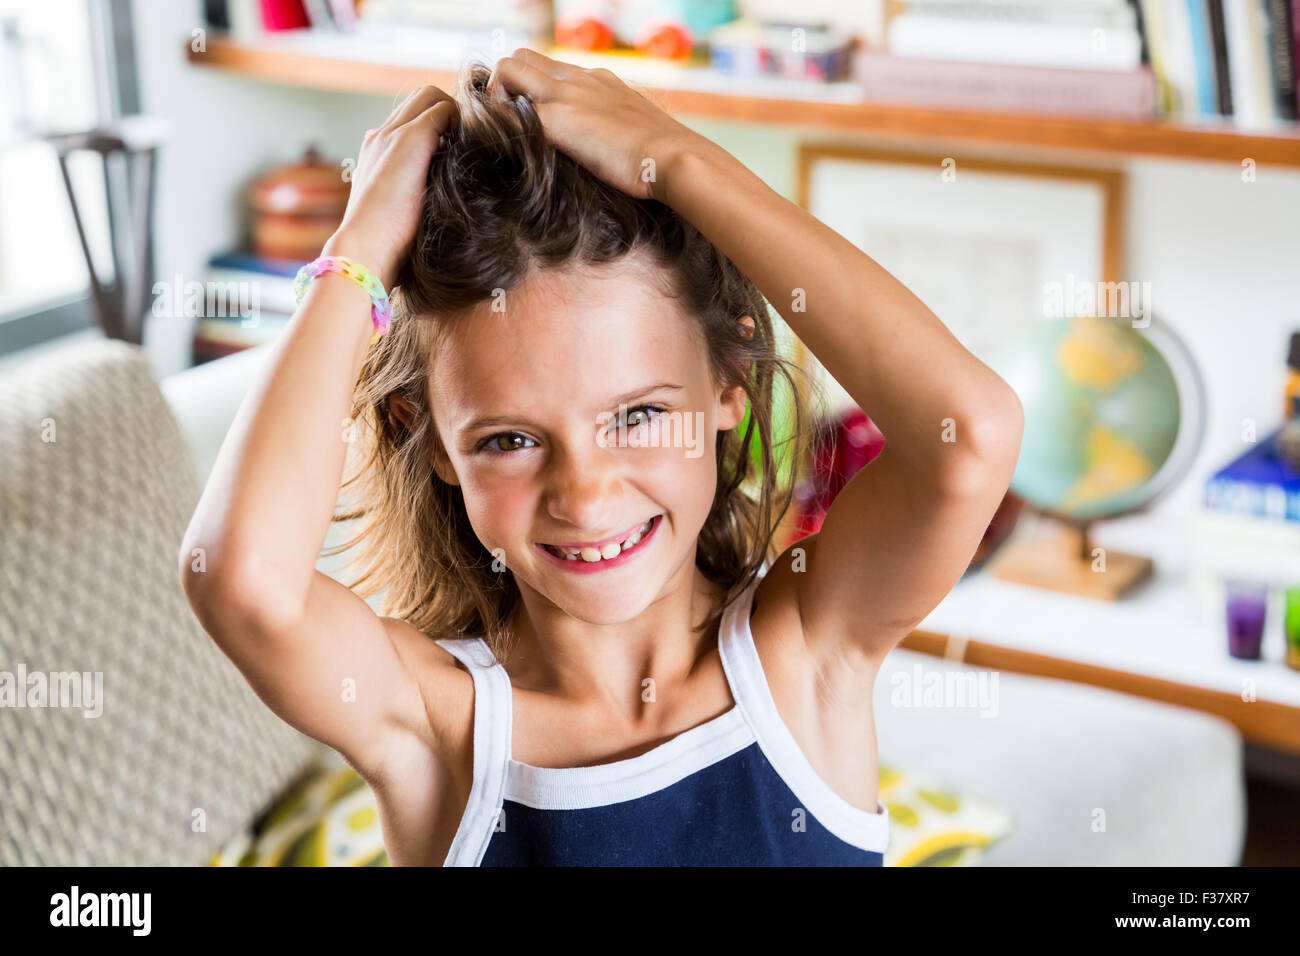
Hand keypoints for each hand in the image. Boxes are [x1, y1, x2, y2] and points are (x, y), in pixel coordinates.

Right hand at [324, 85, 458, 289]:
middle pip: (421, 98)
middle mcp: (382, 135)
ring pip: (431, 95)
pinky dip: (461, 122)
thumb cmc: (385, 242)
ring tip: (467, 147)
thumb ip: (406, 192)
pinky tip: (470, 150)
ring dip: (455, 115)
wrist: (366, 247)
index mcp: (376, 150)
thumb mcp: (397, 212)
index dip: (436, 124)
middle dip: (448, 114)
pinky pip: (445, 108)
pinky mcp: (411, 137)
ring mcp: (394, 133)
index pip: (410, 116)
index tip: (453, 151)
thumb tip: (418, 189)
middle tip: (466, 144)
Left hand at [487, 48, 699, 201]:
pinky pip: (508, 111)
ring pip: (508, 68)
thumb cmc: (664, 156)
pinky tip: (507, 148)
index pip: (548, 66)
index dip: (529, 87)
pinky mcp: (558, 122)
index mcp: (598, 79)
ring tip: (509, 132)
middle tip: (512, 122)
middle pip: (521, 57)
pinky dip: (500, 125)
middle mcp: (578, 79)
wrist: (677, 158)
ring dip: (497, 97)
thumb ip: (616, 127)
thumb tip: (610, 147)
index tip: (529, 116)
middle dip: (506, 85)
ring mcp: (566, 96)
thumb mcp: (637, 130)